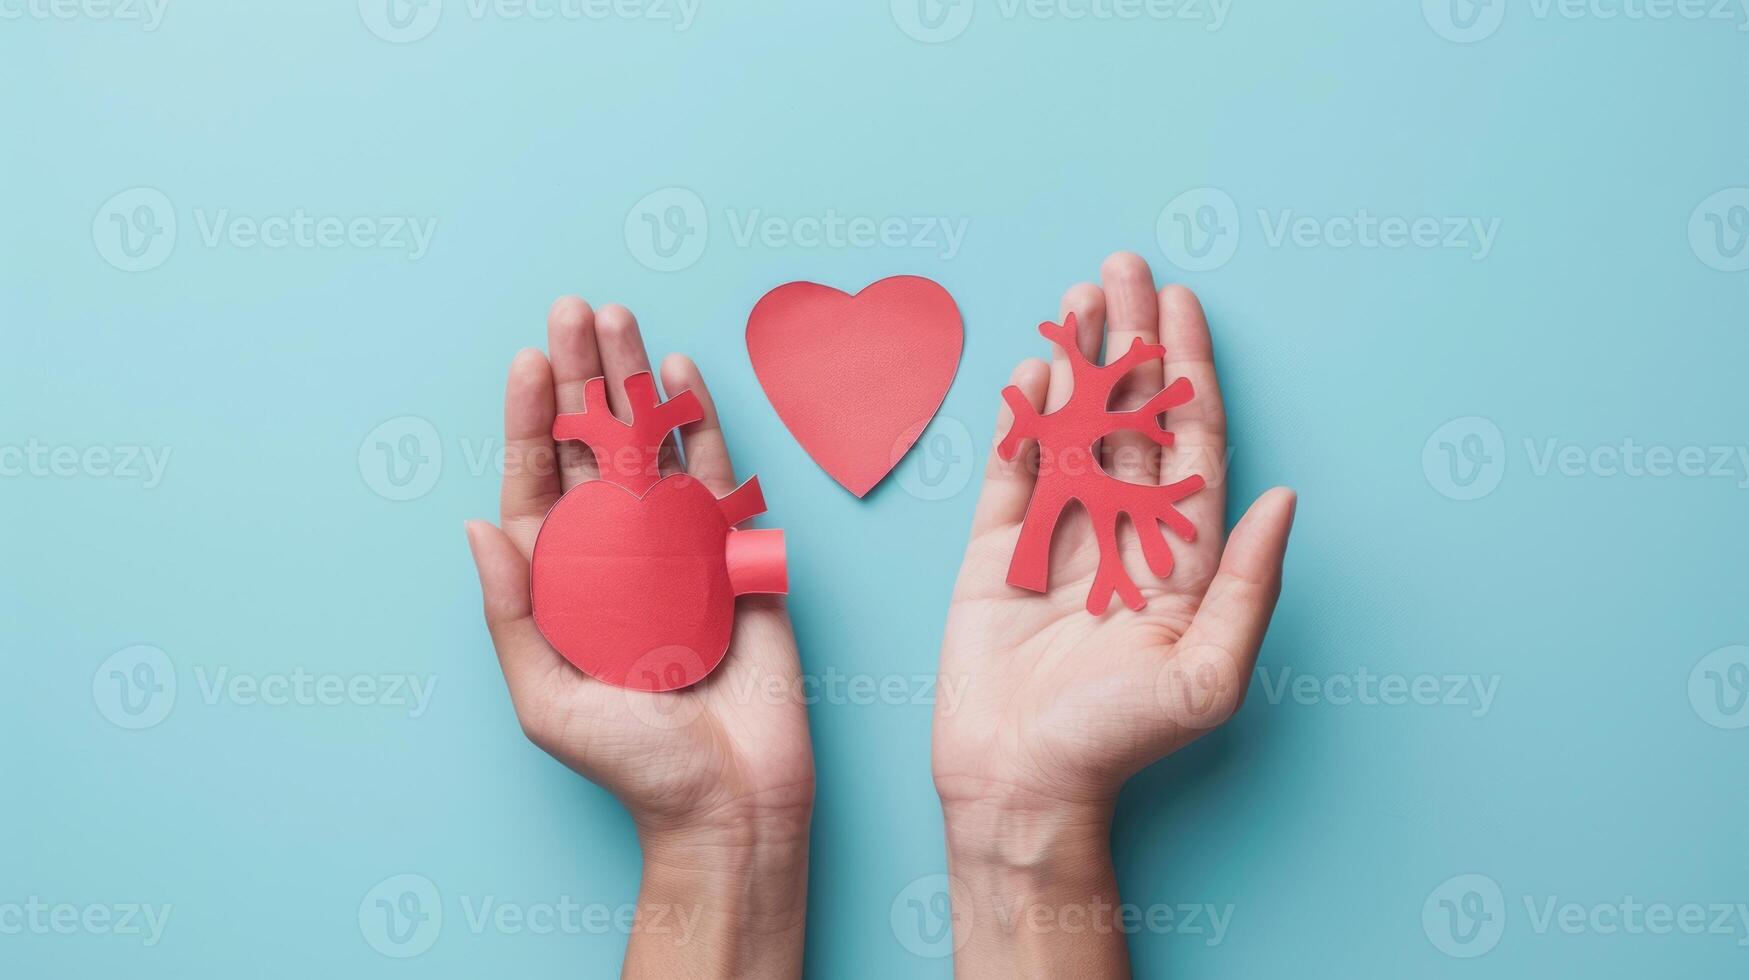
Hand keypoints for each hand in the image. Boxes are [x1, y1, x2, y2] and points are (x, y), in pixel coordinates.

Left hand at [465, 298, 812, 978]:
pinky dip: (702, 421)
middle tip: (573, 310)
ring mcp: (678, 548)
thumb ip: (512, 615)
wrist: (733, 799)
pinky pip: (716, 474)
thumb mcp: (546, 700)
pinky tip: (684, 372)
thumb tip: (475, 525)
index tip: (530, 361)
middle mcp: (618, 554)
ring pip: (654, 445)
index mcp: (566, 584)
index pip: (540, 484)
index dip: (533, 421)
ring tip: (619, 319)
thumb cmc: (635, 763)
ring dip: (637, 381)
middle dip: (584, 377)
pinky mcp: (735, 553)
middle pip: (596, 447)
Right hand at [932, 254, 1295, 975]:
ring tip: (1078, 295)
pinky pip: (1011, 467)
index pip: (1189, 441)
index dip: (1187, 371)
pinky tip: (1030, 366)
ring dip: (1075, 361)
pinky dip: (1020, 414)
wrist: (1017, 783)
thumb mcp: (1206, 676)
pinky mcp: (996, 551)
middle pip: (1129, 417)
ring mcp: (1057, 538)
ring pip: (1070, 428)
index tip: (1182, 304)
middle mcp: (1122, 535)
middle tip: (1125, 268)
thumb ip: (1250, 585)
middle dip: (1129, 342)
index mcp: (1180, 558)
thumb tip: (1285, 497)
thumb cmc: (1115, 741)